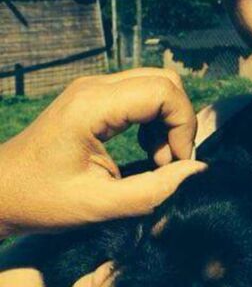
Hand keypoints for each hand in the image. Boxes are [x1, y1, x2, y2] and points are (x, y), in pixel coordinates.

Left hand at [0, 68, 207, 236]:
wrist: (0, 192)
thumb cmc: (42, 200)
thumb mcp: (99, 205)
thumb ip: (153, 190)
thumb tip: (196, 171)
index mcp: (92, 106)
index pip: (163, 91)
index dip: (183, 125)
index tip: (176, 163)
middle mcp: (95, 87)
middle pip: (165, 81)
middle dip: (179, 121)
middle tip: (170, 161)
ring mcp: (94, 88)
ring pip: (156, 84)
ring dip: (168, 121)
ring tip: (158, 159)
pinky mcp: (96, 97)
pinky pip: (142, 94)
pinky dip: (155, 119)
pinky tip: (146, 149)